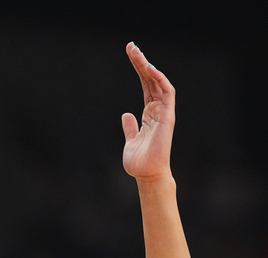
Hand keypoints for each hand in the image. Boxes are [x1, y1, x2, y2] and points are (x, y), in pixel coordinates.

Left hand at [121, 42, 175, 181]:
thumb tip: (126, 114)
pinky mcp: (167, 117)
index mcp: (149, 114)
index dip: (139, 70)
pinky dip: (159, 80)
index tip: (131, 55)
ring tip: (137, 52)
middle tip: (131, 46)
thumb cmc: (139, 162)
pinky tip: (149, 69)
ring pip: (158, 82)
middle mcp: (157, 110)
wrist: (147, 175)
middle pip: (150, 80)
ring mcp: (163, 112)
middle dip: (141, 62)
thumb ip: (130, 127)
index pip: (145, 86)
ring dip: (147, 66)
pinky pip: (166, 93)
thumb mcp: (130, 141)